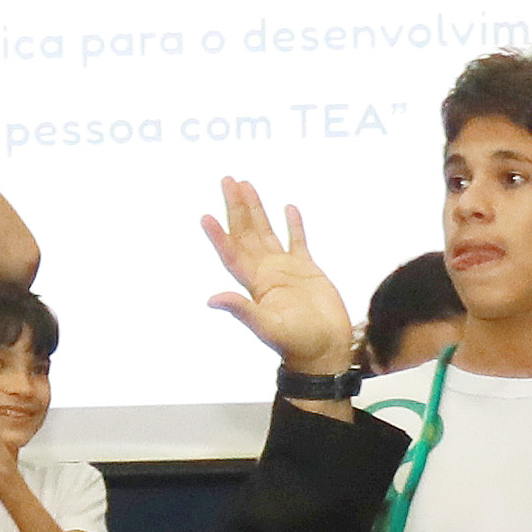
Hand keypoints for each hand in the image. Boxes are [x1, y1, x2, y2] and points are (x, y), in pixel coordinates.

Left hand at [200, 182, 357, 374]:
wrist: (325, 351)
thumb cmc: (297, 344)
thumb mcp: (266, 327)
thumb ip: (241, 310)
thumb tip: (212, 299)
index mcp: (254, 284)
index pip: (231, 253)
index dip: (219, 236)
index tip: (206, 216)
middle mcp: (266, 272)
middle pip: (246, 233)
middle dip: (236, 207)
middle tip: (227, 180)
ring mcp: (286, 269)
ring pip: (267, 232)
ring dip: (257, 210)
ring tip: (247, 185)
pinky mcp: (308, 270)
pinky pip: (298, 241)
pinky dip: (293, 225)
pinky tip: (288, 207)